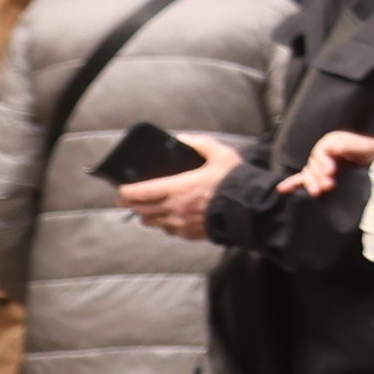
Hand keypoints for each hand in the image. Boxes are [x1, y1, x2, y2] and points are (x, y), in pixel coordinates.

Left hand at [117, 135, 239, 237]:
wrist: (252, 209)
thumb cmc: (235, 182)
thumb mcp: (220, 154)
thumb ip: (200, 144)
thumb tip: (183, 139)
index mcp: (178, 188)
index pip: (138, 193)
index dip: (124, 192)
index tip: (121, 188)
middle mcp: (174, 208)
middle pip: (139, 209)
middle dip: (130, 203)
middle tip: (128, 197)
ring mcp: (180, 224)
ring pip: (150, 222)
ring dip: (145, 214)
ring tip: (148, 206)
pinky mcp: (189, 234)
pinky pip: (168, 230)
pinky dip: (164, 223)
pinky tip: (170, 215)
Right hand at [282, 125, 373, 200]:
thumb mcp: (367, 147)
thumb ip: (349, 146)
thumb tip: (332, 148)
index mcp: (335, 142)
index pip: (322, 150)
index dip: (324, 161)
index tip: (332, 172)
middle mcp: (326, 152)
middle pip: (314, 163)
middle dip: (319, 175)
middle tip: (329, 185)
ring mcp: (323, 166)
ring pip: (309, 173)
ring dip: (311, 183)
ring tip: (318, 192)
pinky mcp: (323, 177)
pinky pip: (304, 179)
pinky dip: (293, 184)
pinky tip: (283, 189)